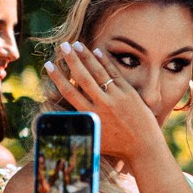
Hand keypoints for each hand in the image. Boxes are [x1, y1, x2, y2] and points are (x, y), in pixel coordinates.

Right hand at [44, 41, 163, 161]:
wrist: (144, 148)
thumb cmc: (116, 146)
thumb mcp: (93, 138)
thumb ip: (77, 126)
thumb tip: (56, 117)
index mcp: (90, 116)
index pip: (69, 92)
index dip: (57, 77)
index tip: (48, 65)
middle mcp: (102, 104)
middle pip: (82, 77)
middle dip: (71, 60)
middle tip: (62, 46)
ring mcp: (117, 97)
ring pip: (98, 72)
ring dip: (86, 56)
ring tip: (76, 44)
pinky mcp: (129, 93)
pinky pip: (115, 74)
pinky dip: (105, 62)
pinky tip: (97, 51)